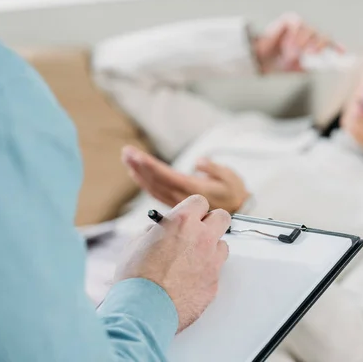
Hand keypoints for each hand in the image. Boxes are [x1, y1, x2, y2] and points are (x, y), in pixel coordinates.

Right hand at [114, 195, 229, 332]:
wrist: (142, 311)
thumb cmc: (135, 279)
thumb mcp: (137, 243)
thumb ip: (156, 231)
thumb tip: (163, 229)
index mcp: (182, 221)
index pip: (200, 201)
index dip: (193, 209)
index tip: (189, 215)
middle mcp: (202, 237)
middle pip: (222, 217)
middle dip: (211, 222)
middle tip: (199, 231)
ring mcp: (212, 260)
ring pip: (222, 244)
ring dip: (211, 248)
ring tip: (191, 260)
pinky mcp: (215, 282)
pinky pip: (217, 270)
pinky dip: (207, 272)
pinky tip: (189, 280)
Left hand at [122, 146, 249, 213]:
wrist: (235, 211)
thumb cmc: (233, 192)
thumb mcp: (230, 177)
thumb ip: (213, 169)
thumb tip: (199, 161)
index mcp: (194, 189)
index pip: (167, 176)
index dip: (151, 166)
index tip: (138, 156)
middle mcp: (182, 197)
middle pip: (156, 181)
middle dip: (140, 166)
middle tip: (127, 152)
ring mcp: (177, 201)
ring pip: (153, 187)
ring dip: (139, 172)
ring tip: (128, 158)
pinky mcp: (175, 201)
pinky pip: (155, 192)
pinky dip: (144, 182)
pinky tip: (136, 173)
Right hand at [254, 13, 343, 73]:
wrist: (262, 59)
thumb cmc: (279, 64)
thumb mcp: (298, 68)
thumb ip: (312, 65)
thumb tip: (325, 65)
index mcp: (313, 46)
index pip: (329, 44)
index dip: (336, 47)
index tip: (343, 53)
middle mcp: (309, 34)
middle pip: (323, 35)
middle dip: (319, 46)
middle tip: (311, 54)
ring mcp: (300, 26)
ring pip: (311, 30)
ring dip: (302, 44)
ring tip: (290, 55)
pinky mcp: (290, 19)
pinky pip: (298, 24)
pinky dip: (294, 36)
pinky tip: (287, 44)